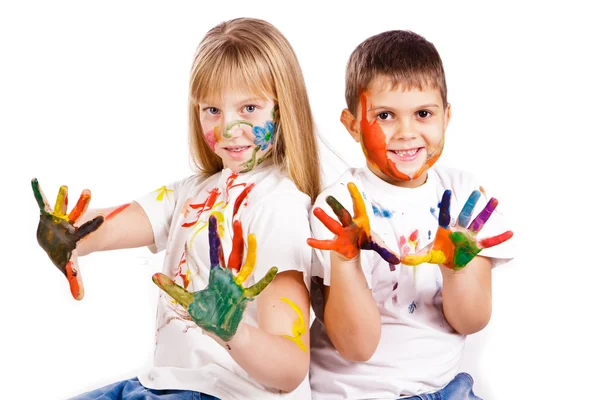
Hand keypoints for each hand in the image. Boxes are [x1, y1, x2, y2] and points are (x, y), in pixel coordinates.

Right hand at [32, 178, 103, 299]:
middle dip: (81, 204)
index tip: (104, 218)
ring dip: (62, 196)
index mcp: (76, 235)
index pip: (87, 230)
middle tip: (87, 192)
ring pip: (62, 205)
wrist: (58, 241)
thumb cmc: (64, 254)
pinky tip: (34, 180)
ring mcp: (59, 217)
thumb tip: (80, 299)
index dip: (94, 225)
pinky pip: (42, 201)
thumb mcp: (68, 266)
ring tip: (65, 186)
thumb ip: (75, 280)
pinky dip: (37, 191)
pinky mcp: (47, 214)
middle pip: (77, 213)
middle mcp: (70, 223)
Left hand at [152, 215, 276, 341]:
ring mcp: (238, 286)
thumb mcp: (187, 300)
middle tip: (237, 221)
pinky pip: (257, 287)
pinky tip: (273, 269)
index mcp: (216, 275)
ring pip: (246, 265)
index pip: (215, 250)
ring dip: (250, 252)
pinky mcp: (244, 297)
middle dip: (236, 237)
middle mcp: (229, 277)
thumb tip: (153, 276)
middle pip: (234, 253)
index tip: (214, 218)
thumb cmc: (208, 316)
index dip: (214, 234)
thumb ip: (171, 288)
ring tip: (252, 237)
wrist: (222, 332)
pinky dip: (265, 279)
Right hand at [307, 182, 399, 263]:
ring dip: (325, 219)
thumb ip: (386, 251)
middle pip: (343, 214)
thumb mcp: (376, 244)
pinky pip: (327, 244)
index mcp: (361, 221)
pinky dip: (319, 243)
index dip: (355, 195)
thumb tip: (398, 260)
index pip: (359, 206)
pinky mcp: (336, 243)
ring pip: (333, 225)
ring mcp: (341, 233)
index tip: (351, 184)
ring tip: (316, 210)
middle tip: (328, 198)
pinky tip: (308, 242)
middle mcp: (349, 225)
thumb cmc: (364, 240)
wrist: (354, 249)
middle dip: (337, 206)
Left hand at [402, 190, 512, 270]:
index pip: (445, 214)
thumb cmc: (440, 255)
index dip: (447, 204)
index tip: (448, 192)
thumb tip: (401, 259)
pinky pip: (490, 241)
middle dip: (470, 203)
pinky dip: (499, 238)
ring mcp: (470, 236)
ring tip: (495, 199)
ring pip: (479, 222)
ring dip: (486, 212)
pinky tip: (511, 232)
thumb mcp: (428, 256)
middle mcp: (459, 229)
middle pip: (465, 214)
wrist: (451, 264)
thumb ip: (416, 256)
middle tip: (475, 190)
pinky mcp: (477, 245)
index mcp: (446, 229)